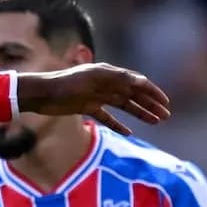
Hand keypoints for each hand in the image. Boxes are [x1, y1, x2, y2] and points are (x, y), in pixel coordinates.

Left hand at [20, 63, 171, 135]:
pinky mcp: (86, 107)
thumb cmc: (65, 83)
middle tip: (165, 116)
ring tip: (155, 122)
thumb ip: (116, 78)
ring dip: (140, 113)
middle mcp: (104, 83)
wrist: (40, 93)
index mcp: (108, 73)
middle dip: (150, 104)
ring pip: (123, 105)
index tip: (165, 102)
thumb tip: (141, 81)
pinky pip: (106, 117)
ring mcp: (96, 96)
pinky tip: (129, 133)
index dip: (152, 91)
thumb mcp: (92, 78)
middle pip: (133, 95)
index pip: (136, 82)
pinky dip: (118, 124)